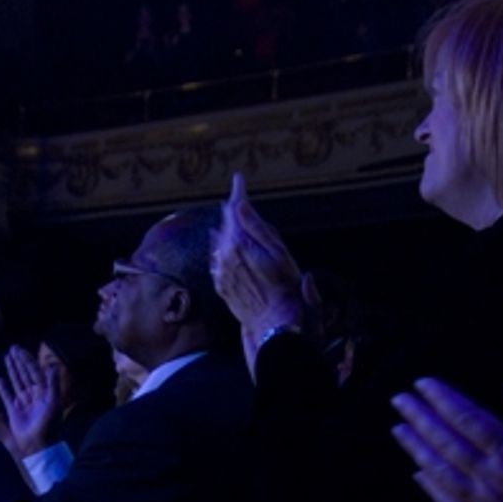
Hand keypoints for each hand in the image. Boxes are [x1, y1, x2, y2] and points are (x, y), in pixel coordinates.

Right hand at [0, 345, 61, 457]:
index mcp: (43, 391)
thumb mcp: (53, 403)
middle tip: (12, 349)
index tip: (20, 350)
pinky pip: (7, 397)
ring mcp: (23, 402)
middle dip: (19, 361)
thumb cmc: (48, 424)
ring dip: (12, 370)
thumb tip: (53, 366)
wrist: (37, 443)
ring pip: (16, 382)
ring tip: (6, 358)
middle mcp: (33, 394)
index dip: (27, 360)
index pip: (34, 371)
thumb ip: (53, 384)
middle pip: (25, 374)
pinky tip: (0, 380)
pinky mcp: (14, 411)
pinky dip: (3, 389)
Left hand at [210, 173, 309, 367]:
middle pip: (226, 224)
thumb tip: (239, 204)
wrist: (273, 322)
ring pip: (220, 240)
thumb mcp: (279, 253)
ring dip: (228, 228)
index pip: (234, 210)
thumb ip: (257, 227)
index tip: (238, 179)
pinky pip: (217, 258)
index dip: (238, 193)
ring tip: (234, 218)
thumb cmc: (284, 288)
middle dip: (233, 210)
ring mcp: (220, 270)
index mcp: (239, 243)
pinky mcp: (220, 283)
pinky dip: (222, 247)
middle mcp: (224, 255)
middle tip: (238, 197)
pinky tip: (227, 245)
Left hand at [391, 379, 502, 501]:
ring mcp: (483, 501)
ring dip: (417, 449)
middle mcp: (490, 474)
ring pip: (440, 471)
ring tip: (399, 430)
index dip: (442, 399)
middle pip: (446, 442)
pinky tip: (417, 474)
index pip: (467, 418)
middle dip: (420, 418)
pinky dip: (431, 487)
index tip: (422, 383)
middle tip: (399, 400)